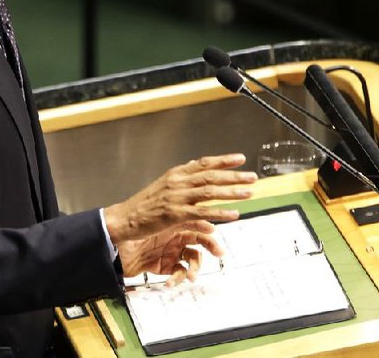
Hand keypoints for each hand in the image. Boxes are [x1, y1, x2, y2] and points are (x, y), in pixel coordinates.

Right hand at [103, 153, 256, 245]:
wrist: (126, 218)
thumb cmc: (144, 204)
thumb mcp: (163, 185)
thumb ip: (183, 177)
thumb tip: (198, 166)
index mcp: (175, 174)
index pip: (203, 163)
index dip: (223, 160)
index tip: (240, 158)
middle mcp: (177, 183)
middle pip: (211, 176)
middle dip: (234, 176)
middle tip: (252, 177)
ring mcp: (176, 198)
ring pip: (209, 192)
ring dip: (231, 192)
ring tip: (249, 193)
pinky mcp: (175, 214)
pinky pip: (202, 212)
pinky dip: (220, 212)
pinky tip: (234, 214)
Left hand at [117, 221, 219, 285]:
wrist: (114, 244)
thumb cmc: (135, 227)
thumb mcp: (162, 220)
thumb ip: (185, 219)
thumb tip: (208, 221)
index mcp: (175, 220)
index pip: (198, 223)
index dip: (209, 231)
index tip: (216, 239)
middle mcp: (174, 235)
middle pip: (199, 241)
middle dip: (210, 249)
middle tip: (218, 254)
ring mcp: (169, 251)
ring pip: (191, 260)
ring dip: (194, 269)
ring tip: (191, 276)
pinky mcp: (162, 266)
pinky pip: (177, 274)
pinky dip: (177, 279)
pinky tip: (171, 282)